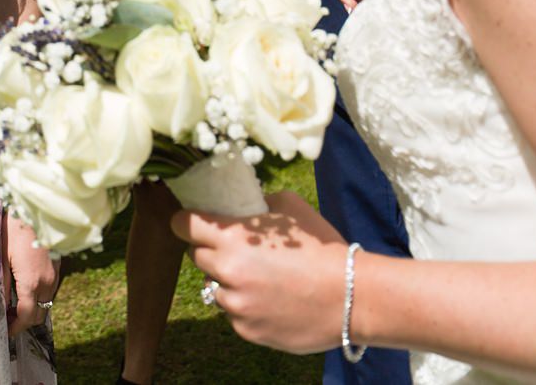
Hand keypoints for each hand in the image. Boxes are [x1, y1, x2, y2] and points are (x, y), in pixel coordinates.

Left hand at [1, 213, 59, 334]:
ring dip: (31, 309)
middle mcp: (48, 282)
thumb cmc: (14, 229)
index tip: (4, 331)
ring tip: (12, 305)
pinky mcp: (57, 268)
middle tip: (6, 319)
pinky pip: (49, 291)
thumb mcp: (1, 256)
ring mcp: (55, 275)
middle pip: (39, 314)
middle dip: (23, 322)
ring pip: (46, 304)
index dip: (15, 327)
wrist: (36, 208)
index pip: (26, 316)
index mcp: (32, 281)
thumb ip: (1, 285)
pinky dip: (38, 297)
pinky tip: (24, 290)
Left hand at [172, 191, 348, 354]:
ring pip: (215, 288)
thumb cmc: (322, 248)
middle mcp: (227, 272)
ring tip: (262, 279)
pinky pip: (234, 314)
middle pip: (197, 257)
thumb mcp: (290, 208)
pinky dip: (247, 307)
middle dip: (212, 251)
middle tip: (238, 252)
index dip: (187, 222)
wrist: (352, 297)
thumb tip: (240, 206)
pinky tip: (273, 300)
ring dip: (229, 282)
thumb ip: (256, 205)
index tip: (194, 224)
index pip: (183, 226)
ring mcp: (236, 305)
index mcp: (232, 238)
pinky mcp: (247, 330)